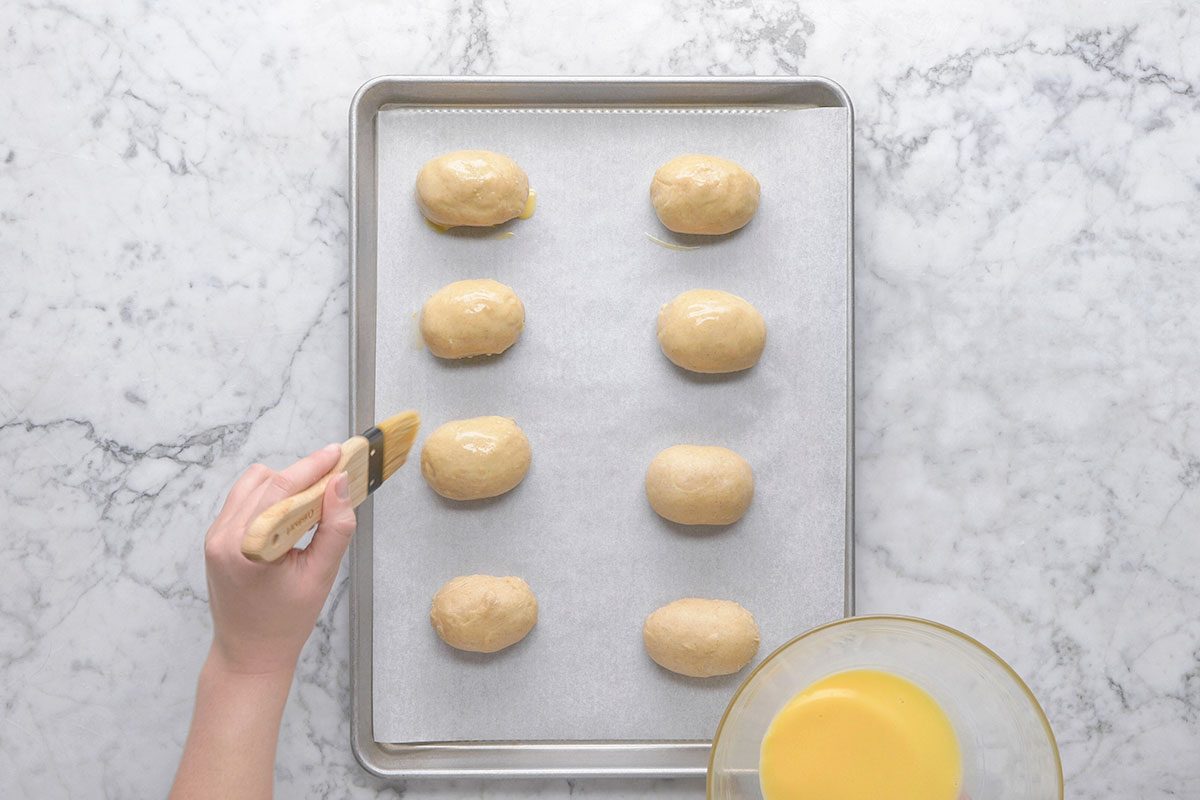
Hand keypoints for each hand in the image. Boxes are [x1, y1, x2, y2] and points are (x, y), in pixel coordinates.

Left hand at [202, 444, 357, 675]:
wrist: (249, 654)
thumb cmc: (285, 623)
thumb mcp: (321, 576)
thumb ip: (335, 527)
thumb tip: (340, 485)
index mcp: (245, 547)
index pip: (280, 489)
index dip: (312, 466)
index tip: (337, 453)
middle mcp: (222, 536)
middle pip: (265, 481)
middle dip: (303, 474)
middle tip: (335, 477)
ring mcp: (215, 536)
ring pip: (252, 485)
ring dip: (285, 485)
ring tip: (314, 501)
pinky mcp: (216, 538)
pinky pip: (244, 500)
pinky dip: (271, 498)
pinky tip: (293, 514)